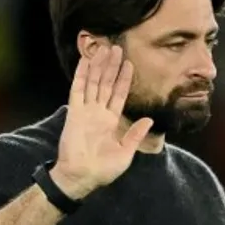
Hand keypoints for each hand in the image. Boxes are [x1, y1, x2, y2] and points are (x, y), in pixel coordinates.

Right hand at [51, 45, 153, 199]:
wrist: (82, 176)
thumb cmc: (104, 170)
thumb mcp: (126, 152)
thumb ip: (136, 134)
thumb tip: (149, 120)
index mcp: (111, 121)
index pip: (119, 95)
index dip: (124, 79)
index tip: (129, 64)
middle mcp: (98, 113)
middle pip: (106, 84)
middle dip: (112, 66)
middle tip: (116, 48)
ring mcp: (86, 111)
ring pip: (93, 82)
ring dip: (99, 66)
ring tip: (105, 48)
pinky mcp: (75, 113)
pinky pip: (78, 90)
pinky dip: (82, 75)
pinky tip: (86, 61)